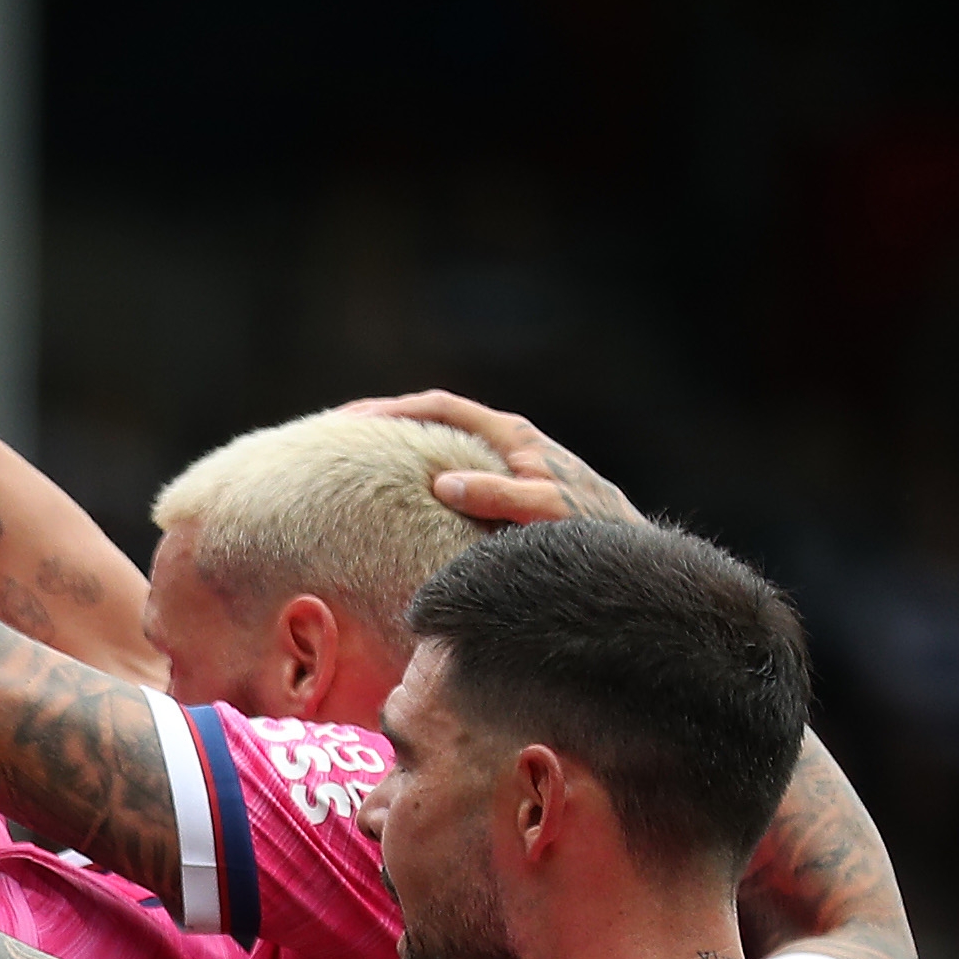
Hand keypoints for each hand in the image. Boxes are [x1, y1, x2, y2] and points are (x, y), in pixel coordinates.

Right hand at [346, 391, 643, 530]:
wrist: (626, 550)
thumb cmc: (591, 530)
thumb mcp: (546, 509)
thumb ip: (499, 492)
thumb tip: (442, 482)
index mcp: (509, 435)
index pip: (438, 407)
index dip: (391, 410)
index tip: (348, 423)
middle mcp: (503, 443)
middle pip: (429, 421)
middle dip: (381, 426)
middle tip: (331, 439)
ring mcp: (500, 467)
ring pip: (436, 449)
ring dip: (395, 454)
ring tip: (350, 468)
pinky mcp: (500, 493)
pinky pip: (447, 478)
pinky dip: (414, 483)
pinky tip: (392, 507)